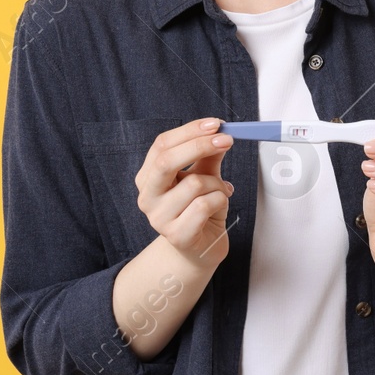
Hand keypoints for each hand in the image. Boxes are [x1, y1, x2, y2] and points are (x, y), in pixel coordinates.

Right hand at [135, 117, 233, 265]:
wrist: (200, 250)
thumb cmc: (199, 211)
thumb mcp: (204, 177)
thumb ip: (208, 156)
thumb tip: (219, 133)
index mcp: (148, 177)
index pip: (162, 145)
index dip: (189, 131)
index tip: (215, 124)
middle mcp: (148, 196)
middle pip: (167, 161)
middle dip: (200, 146)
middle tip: (226, 140)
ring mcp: (159, 218)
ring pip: (194, 184)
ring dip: (217, 183)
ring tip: (221, 191)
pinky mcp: (176, 235)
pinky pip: (204, 205)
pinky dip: (220, 200)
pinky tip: (220, 205)